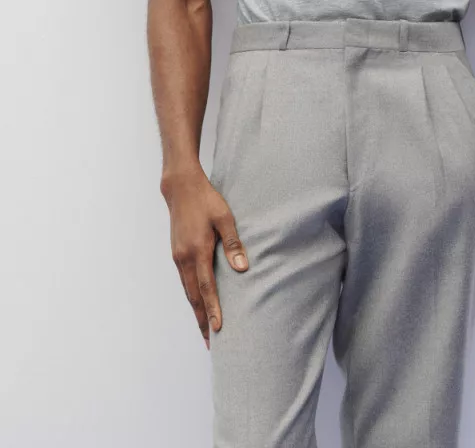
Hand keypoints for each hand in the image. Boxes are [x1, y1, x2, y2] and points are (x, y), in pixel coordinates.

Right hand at [160, 166, 248, 349]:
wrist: (180, 187)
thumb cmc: (206, 199)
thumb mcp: (224, 217)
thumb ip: (233, 242)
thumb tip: (242, 267)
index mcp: (197, 250)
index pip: (207, 288)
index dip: (213, 310)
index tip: (218, 330)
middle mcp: (184, 258)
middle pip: (194, 297)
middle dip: (202, 320)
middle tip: (210, 343)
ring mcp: (178, 257)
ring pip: (187, 291)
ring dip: (196, 311)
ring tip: (205, 330)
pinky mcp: (176, 254)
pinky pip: (184, 281)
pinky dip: (191, 297)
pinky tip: (198, 303)